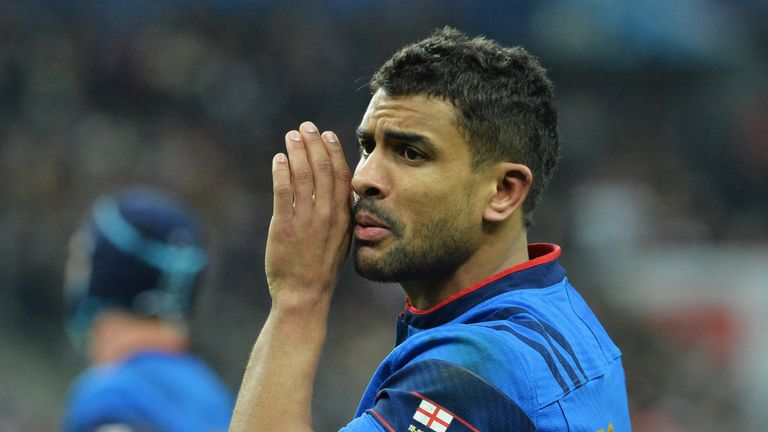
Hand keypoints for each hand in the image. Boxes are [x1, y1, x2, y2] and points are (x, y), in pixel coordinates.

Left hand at [265, 121, 351, 309]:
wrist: (305, 294)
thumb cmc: (322, 267)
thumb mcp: (341, 239)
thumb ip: (341, 214)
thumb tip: (339, 190)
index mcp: (343, 217)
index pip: (341, 176)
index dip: (334, 152)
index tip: (327, 135)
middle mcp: (327, 215)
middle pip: (322, 169)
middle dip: (314, 144)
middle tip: (306, 126)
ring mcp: (306, 220)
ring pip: (303, 176)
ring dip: (297, 151)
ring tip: (291, 136)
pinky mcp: (284, 227)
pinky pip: (283, 192)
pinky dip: (281, 171)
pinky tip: (279, 159)